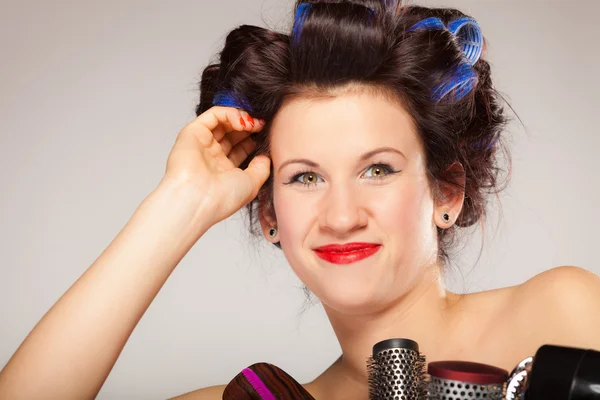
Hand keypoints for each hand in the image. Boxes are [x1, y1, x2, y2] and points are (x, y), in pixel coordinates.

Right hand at [160, 106, 269, 226]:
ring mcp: (202, 144)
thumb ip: (261, 168)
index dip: (254, 139)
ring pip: (223, 121)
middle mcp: (212, 157)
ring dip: (241, 118)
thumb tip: (265, 156)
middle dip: (250, 127)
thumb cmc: (222, 199)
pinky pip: (213, 115)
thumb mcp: (252, 184)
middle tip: (263, 125)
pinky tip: (242, 121)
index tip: (268, 136)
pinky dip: (229, 113)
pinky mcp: (192, 133)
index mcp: (224, 171)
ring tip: (254, 123)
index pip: (241, 148)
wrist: (198, 200)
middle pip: (232, 133)